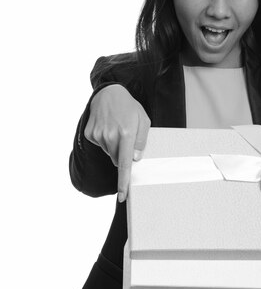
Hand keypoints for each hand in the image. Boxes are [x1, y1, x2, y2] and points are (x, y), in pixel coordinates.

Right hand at [84, 84, 150, 201]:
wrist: (108, 93)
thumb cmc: (129, 107)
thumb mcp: (143, 121)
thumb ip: (142, 141)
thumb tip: (136, 159)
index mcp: (126, 133)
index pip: (125, 164)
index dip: (124, 181)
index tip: (122, 195)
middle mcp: (110, 136)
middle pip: (117, 160)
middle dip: (123, 154)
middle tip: (125, 137)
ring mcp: (98, 134)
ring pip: (109, 153)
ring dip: (114, 146)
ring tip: (116, 128)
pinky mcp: (90, 133)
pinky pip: (100, 145)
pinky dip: (104, 140)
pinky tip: (107, 127)